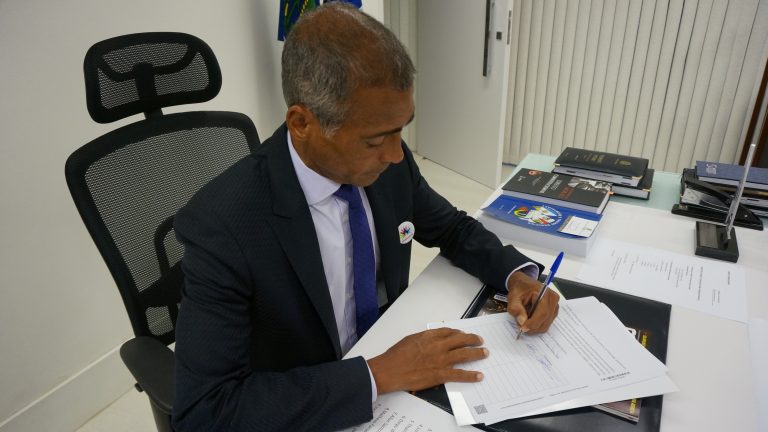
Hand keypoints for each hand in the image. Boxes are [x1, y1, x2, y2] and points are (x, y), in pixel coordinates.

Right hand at [367, 328, 487, 393]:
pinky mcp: (440, 374)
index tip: (464, 334)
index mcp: (429, 336)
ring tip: (485, 353)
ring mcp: (440, 360)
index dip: (459, 333)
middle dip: (473, 340)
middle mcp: (438, 346)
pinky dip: (471, 375)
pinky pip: (460, 374)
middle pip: (461, 340)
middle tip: (480, 341)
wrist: (389, 370)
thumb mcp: (410, 340)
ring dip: (477, 354)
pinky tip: (478, 376)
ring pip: (464, 355)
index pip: (449, 332)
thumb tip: (431, 341)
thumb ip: (423, 339)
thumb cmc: (395, 356)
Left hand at [506, 271, 558, 334]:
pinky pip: (546, 323)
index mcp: (544, 292)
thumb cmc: (519, 290)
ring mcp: (555, 306)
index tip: (522, 329)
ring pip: (546, 324)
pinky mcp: (554, 311)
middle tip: (520, 327)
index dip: (533, 323)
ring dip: (534, 327)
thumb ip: (516, 309)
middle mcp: (553, 299)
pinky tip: (529, 320)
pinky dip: (537, 325)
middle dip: (532, 327)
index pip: (542, 312)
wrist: (523, 284)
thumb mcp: (513, 297)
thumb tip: (522, 321)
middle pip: (545, 320)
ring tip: (524, 321)